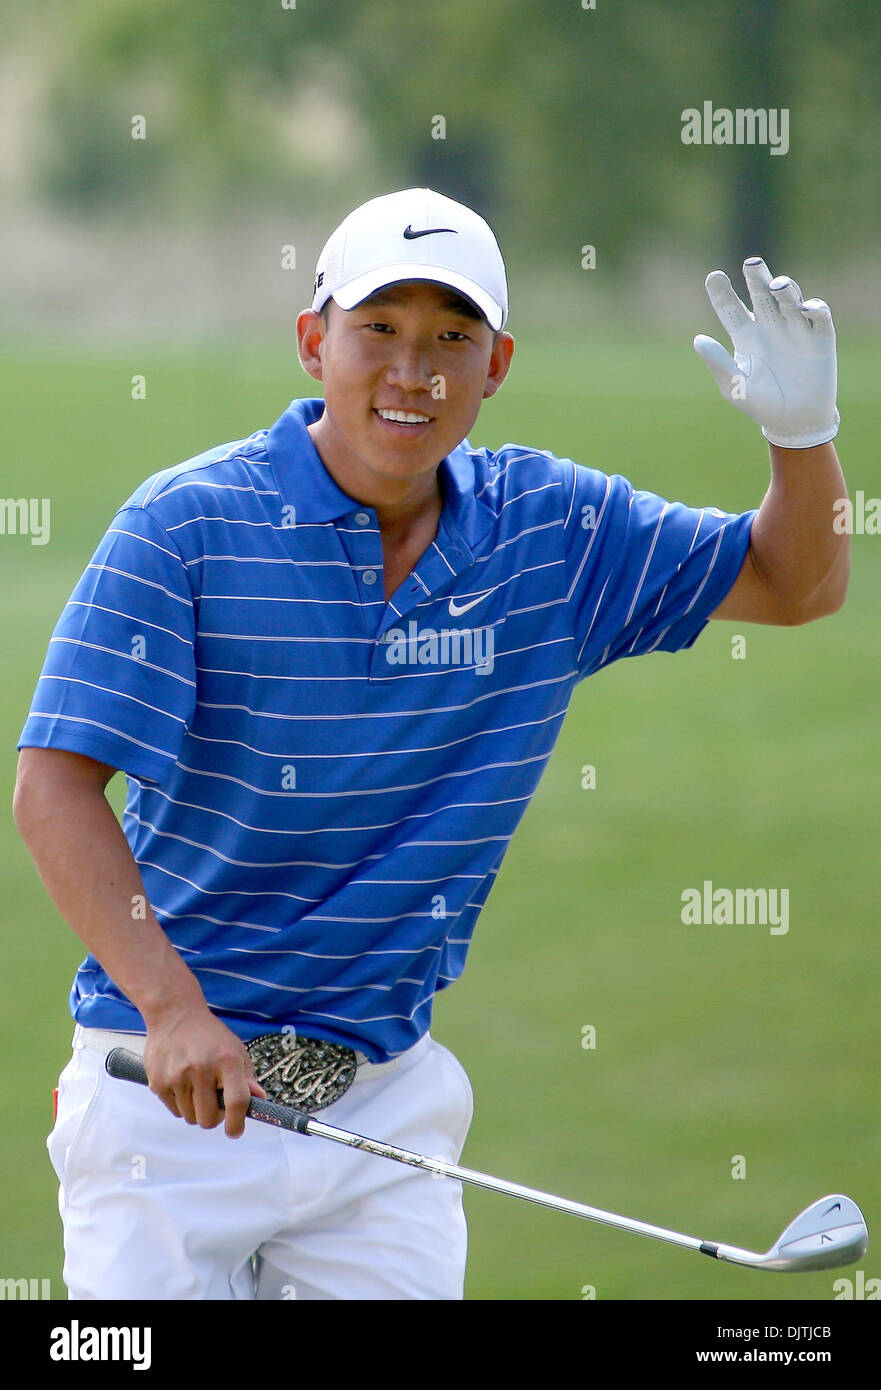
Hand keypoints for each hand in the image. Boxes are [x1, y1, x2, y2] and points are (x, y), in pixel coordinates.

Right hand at [143, 1005, 265, 1137]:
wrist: (174, 1014)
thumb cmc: (209, 1035)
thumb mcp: (235, 1049)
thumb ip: (247, 1077)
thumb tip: (259, 1100)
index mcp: (226, 1060)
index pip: (236, 1101)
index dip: (237, 1123)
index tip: (235, 1130)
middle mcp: (201, 1068)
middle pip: (209, 1119)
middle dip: (214, 1118)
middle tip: (214, 1103)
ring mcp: (177, 1076)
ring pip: (191, 1118)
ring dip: (196, 1110)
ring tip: (197, 1088)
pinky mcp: (158, 1082)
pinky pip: (175, 1110)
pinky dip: (181, 1104)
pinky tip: (182, 1083)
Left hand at [693, 257, 838, 448]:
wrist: (794, 422)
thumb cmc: (760, 405)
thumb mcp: (735, 387)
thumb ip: (718, 363)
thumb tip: (698, 339)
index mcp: (745, 336)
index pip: (730, 309)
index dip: (722, 292)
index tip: (713, 277)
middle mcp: (770, 327)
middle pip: (761, 295)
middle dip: (757, 277)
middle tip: (751, 263)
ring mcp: (796, 330)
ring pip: (790, 300)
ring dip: (785, 290)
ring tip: (777, 286)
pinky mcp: (820, 339)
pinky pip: (819, 318)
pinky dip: (814, 309)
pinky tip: (806, 307)